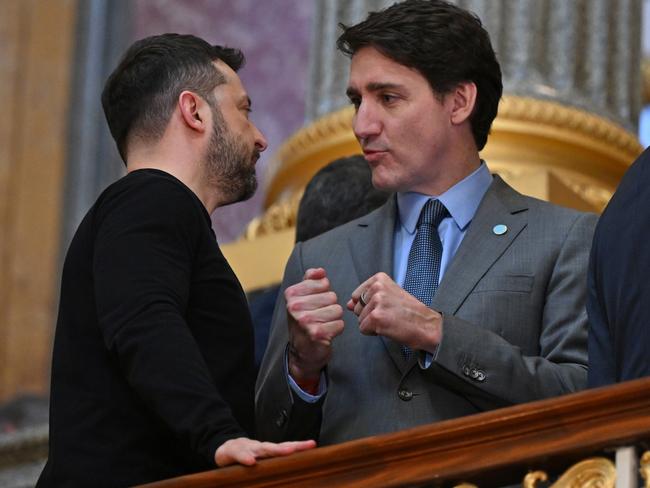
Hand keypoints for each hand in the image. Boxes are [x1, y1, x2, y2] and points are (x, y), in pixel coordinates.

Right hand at [215, 437, 315, 466]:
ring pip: (261, 448)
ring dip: (272, 450)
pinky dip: (245, 457)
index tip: (312, 444)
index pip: (286, 447)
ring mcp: (247, 448)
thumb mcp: (261, 461)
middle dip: (288, 447)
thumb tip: (294, 475)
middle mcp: (260, 447)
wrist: (225, 448)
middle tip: (298, 448)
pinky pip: (239, 455)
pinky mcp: (232, 452)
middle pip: (276, 446)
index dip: (299, 446)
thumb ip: (275, 466)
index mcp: (268, 451)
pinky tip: (250, 462)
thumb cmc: (247, 457)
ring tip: (284, 452)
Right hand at [285, 268, 343, 385]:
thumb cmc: (305, 321)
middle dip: (329, 307)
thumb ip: (310, 280)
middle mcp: (295, 306)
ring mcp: (305, 321)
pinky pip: (340, 324)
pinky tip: (325, 334)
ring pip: (337, 310)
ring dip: (334, 319)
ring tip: (322, 325)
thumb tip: (320, 271)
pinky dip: (336, 330)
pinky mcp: (316, 334)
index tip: (314, 305)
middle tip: (318, 317)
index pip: (323, 282)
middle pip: (332, 296)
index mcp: (291, 294)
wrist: (301, 352)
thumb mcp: (302, 298)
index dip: (324, 294)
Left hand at [347, 272, 441, 350]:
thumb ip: (365, 298)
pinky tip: (389, 328)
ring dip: (372, 325)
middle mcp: (377, 287)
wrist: (427, 326)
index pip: (356, 295)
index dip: (368, 306)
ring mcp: (377, 302)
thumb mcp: (388, 297)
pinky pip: (363, 329)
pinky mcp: (376, 317)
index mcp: (380, 278)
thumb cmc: (409, 312)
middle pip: (356, 308)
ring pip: (359, 319)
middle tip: (389, 315)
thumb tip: (347, 304)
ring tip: (390, 321)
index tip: (386, 307)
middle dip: (369, 315)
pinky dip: (373, 333)